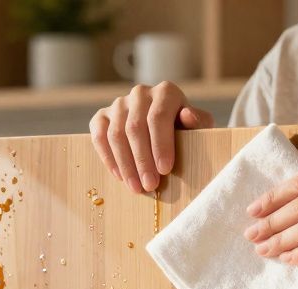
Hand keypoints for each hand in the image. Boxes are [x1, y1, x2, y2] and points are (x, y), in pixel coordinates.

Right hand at [90, 82, 215, 193]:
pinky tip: (119, 176)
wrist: (165, 130)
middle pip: (135, 127)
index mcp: (166, 92)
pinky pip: (99, 136)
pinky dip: (108, 158)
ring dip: (125, 164)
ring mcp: (118, 104)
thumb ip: (198, 122)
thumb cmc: (185, 131)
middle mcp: (140, 93)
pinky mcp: (102, 116)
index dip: (161, 144)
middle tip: (150, 185)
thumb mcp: (198, 128)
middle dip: (142, 160)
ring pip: (116, 134)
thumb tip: (187, 115)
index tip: (165, 170)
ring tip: (136, 188)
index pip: (158, 117)